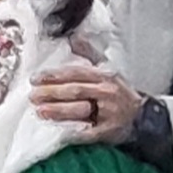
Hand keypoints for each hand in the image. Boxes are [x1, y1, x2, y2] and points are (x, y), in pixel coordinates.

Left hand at [29, 64, 144, 142]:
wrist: (140, 115)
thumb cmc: (118, 93)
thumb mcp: (107, 70)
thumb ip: (89, 55)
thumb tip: (74, 38)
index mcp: (104, 76)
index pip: (76, 73)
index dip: (55, 76)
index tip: (36, 79)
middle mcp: (106, 91)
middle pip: (75, 91)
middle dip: (52, 93)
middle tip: (33, 96)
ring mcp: (108, 112)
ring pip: (80, 110)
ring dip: (58, 111)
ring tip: (40, 111)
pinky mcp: (108, 131)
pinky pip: (89, 133)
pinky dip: (74, 133)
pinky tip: (59, 133)